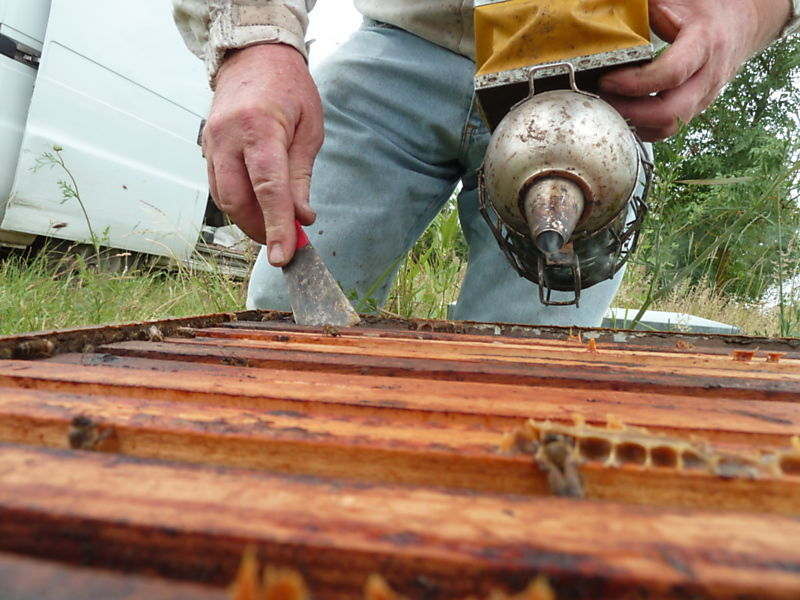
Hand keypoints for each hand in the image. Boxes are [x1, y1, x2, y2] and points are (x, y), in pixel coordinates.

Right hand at [203, 43, 323, 264]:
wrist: (254, 56)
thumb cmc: (290, 90)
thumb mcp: (310, 130)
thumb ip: (302, 176)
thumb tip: (302, 218)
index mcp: (260, 127)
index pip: (268, 188)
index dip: (277, 226)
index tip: (285, 256)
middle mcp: (228, 136)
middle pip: (236, 199)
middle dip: (259, 229)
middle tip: (284, 242)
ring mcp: (212, 142)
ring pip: (223, 197)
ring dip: (248, 220)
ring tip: (273, 226)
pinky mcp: (207, 148)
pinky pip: (218, 186)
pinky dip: (237, 204)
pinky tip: (257, 207)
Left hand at [598, 0, 791, 140]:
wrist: (743, 22)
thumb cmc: (707, 9)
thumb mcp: (679, 0)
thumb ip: (646, 7)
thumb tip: (606, 11)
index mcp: (704, 44)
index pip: (671, 73)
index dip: (635, 83)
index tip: (607, 79)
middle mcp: (707, 76)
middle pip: (670, 112)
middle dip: (629, 112)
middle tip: (601, 100)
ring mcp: (703, 97)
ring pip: (668, 126)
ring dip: (634, 123)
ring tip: (607, 108)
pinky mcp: (695, 108)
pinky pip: (668, 128)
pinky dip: (642, 127)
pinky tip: (623, 114)